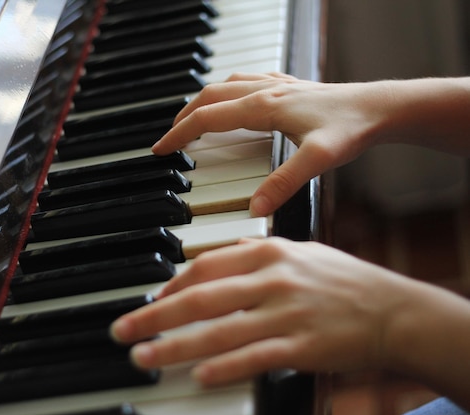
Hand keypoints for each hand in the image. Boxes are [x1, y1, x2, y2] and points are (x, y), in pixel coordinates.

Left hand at [110, 238, 429, 386]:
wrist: (392, 310)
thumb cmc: (341, 280)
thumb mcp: (297, 254)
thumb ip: (254, 255)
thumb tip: (217, 259)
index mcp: (267, 253)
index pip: (204, 267)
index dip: (171, 287)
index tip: (150, 302)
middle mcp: (272, 280)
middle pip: (200, 299)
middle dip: (155, 315)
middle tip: (123, 330)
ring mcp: (286, 313)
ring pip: (219, 331)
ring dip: (176, 346)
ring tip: (144, 357)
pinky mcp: (301, 346)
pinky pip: (254, 357)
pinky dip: (225, 367)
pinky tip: (200, 375)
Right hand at [152, 73, 469, 216]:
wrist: (380, 107)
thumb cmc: (351, 128)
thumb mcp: (317, 160)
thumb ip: (284, 184)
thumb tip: (255, 207)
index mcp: (263, 107)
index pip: (207, 117)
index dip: (179, 133)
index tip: (160, 148)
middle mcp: (264, 91)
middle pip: (210, 97)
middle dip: (183, 117)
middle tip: (169, 139)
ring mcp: (276, 86)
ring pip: (225, 86)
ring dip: (203, 102)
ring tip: (191, 120)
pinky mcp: (288, 87)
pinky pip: (246, 81)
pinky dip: (227, 91)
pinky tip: (233, 98)